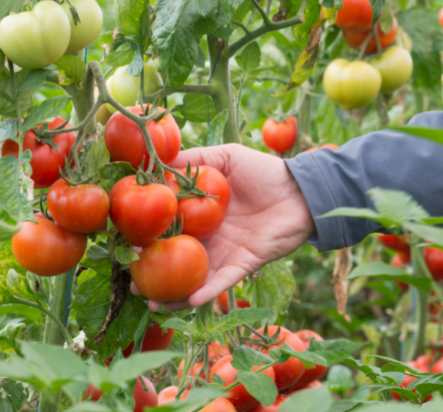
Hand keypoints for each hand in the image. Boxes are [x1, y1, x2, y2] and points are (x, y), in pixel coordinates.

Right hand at [131, 143, 314, 310]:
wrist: (300, 190)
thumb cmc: (264, 171)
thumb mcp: (227, 157)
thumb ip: (196, 159)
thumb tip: (160, 160)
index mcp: (202, 212)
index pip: (169, 225)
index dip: (148, 233)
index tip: (125, 238)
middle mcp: (210, 236)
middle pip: (176, 256)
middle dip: (154, 270)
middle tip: (132, 279)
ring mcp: (226, 252)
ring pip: (195, 277)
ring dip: (174, 292)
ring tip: (152, 300)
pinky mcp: (244, 264)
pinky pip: (223, 282)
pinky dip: (206, 292)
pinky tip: (188, 301)